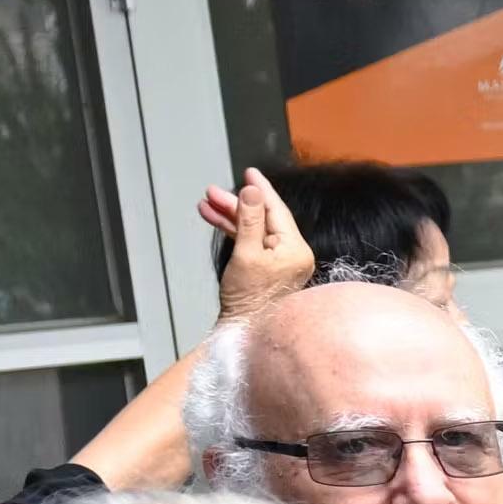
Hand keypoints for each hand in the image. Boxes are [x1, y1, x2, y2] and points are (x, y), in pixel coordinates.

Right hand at [201, 168, 315, 317]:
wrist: (244, 331)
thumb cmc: (248, 299)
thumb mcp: (246, 253)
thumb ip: (249, 219)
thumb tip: (253, 191)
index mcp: (296, 250)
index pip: (278, 211)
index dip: (261, 189)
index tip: (249, 171)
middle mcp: (295, 256)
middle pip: (264, 219)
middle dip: (237, 204)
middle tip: (212, 191)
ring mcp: (283, 263)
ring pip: (255, 230)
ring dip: (231, 216)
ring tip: (206, 204)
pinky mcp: (270, 270)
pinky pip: (252, 243)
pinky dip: (234, 232)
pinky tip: (214, 219)